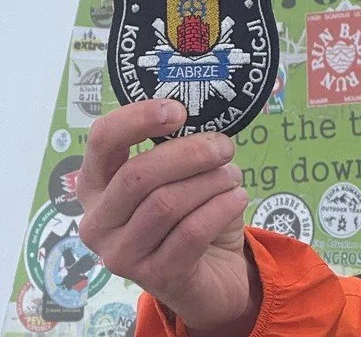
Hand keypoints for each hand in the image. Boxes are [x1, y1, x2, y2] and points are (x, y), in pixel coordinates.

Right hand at [77, 100, 261, 333]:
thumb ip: (178, 148)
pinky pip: (193, 230)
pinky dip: (223, 206)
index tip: (179, 111)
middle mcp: (97, 222)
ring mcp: (122, 254)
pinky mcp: (156, 276)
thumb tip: (202, 116)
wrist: (213, 275)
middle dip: (191, 153)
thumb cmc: (192, 213)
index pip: (102, 141)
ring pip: (168, 203)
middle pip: (139, 174)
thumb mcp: (181, 176)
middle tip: (224, 147)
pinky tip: (237, 199)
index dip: (138, 118)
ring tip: (232, 178)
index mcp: (96, 186)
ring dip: (212, 181)